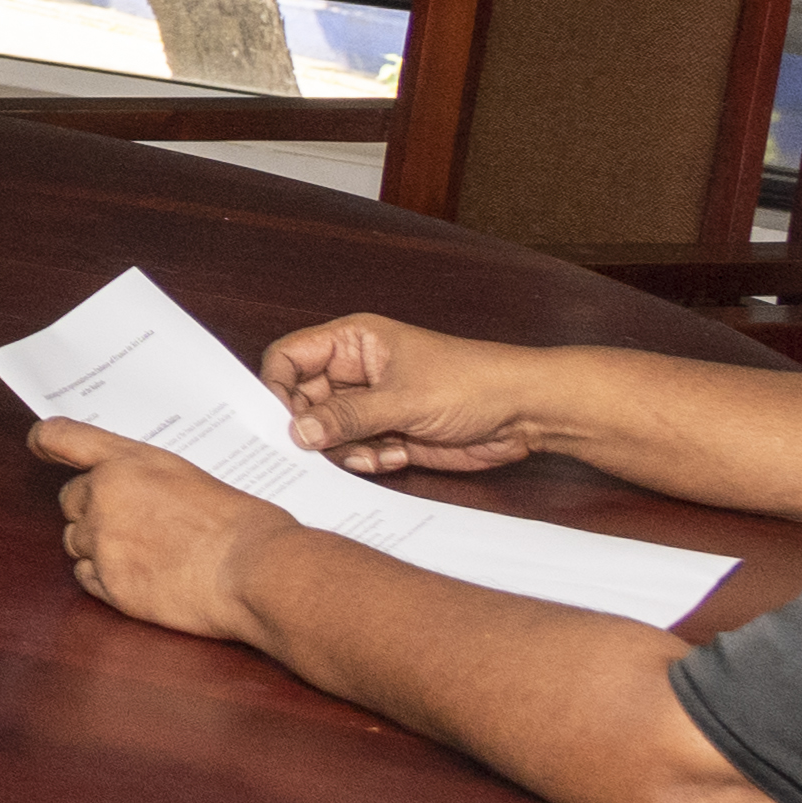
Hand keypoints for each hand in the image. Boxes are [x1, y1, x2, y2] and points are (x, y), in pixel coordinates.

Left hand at [29, 419, 287, 637]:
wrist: (253, 569)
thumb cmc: (240, 522)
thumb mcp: (189, 477)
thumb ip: (148, 481)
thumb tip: (136, 495)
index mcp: (127, 462)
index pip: (63, 438)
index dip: (45, 441)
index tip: (39, 444)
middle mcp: (103, 498)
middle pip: (70, 500)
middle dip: (92, 509)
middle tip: (131, 522)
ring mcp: (102, 543)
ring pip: (75, 542)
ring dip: (98, 545)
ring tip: (144, 552)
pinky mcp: (108, 584)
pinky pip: (86, 577)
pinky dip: (105, 578)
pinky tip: (141, 577)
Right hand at [263, 313, 562, 478]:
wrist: (524, 413)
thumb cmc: (472, 382)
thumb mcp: (403, 399)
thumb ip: (346, 416)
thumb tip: (297, 431)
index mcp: (352, 343)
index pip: (289, 358)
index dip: (277, 388)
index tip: (281, 422)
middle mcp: (355, 372)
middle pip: (303, 401)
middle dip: (313, 429)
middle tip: (327, 447)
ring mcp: (370, 404)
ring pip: (326, 432)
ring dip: (344, 449)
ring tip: (378, 450)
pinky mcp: (387, 433)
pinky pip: (354, 452)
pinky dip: (367, 460)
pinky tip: (398, 454)